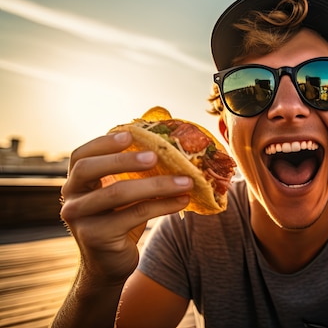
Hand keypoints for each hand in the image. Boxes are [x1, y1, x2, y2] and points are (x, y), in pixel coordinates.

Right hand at [60, 131, 190, 283]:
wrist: (109, 264)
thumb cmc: (120, 220)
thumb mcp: (123, 193)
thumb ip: (134, 171)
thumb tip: (170, 141)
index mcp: (76, 182)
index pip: (81, 156)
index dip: (103, 143)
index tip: (130, 134)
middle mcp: (71, 198)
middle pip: (90, 169)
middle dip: (123, 159)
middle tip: (155, 156)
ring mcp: (80, 218)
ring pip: (117, 193)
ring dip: (156, 184)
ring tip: (186, 181)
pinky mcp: (96, 237)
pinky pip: (134, 214)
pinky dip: (163, 205)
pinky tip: (183, 200)